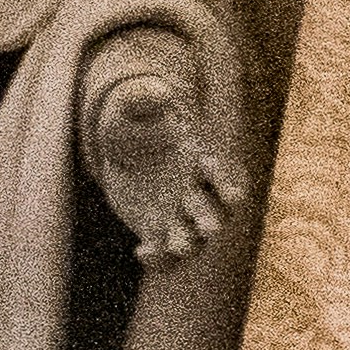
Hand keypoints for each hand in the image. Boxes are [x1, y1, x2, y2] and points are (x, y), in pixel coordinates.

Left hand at [82, 45, 244, 266]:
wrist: (124, 149)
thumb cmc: (135, 122)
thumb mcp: (134, 107)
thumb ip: (144, 100)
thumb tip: (158, 92)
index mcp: (202, 164)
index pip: (225, 177)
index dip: (224, 178)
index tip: (206, 163)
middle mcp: (199, 194)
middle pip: (217, 214)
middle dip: (212, 219)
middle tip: (208, 227)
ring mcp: (180, 217)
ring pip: (194, 241)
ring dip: (186, 244)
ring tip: (170, 245)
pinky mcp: (160, 232)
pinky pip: (165, 255)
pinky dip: (157, 258)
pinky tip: (140, 252)